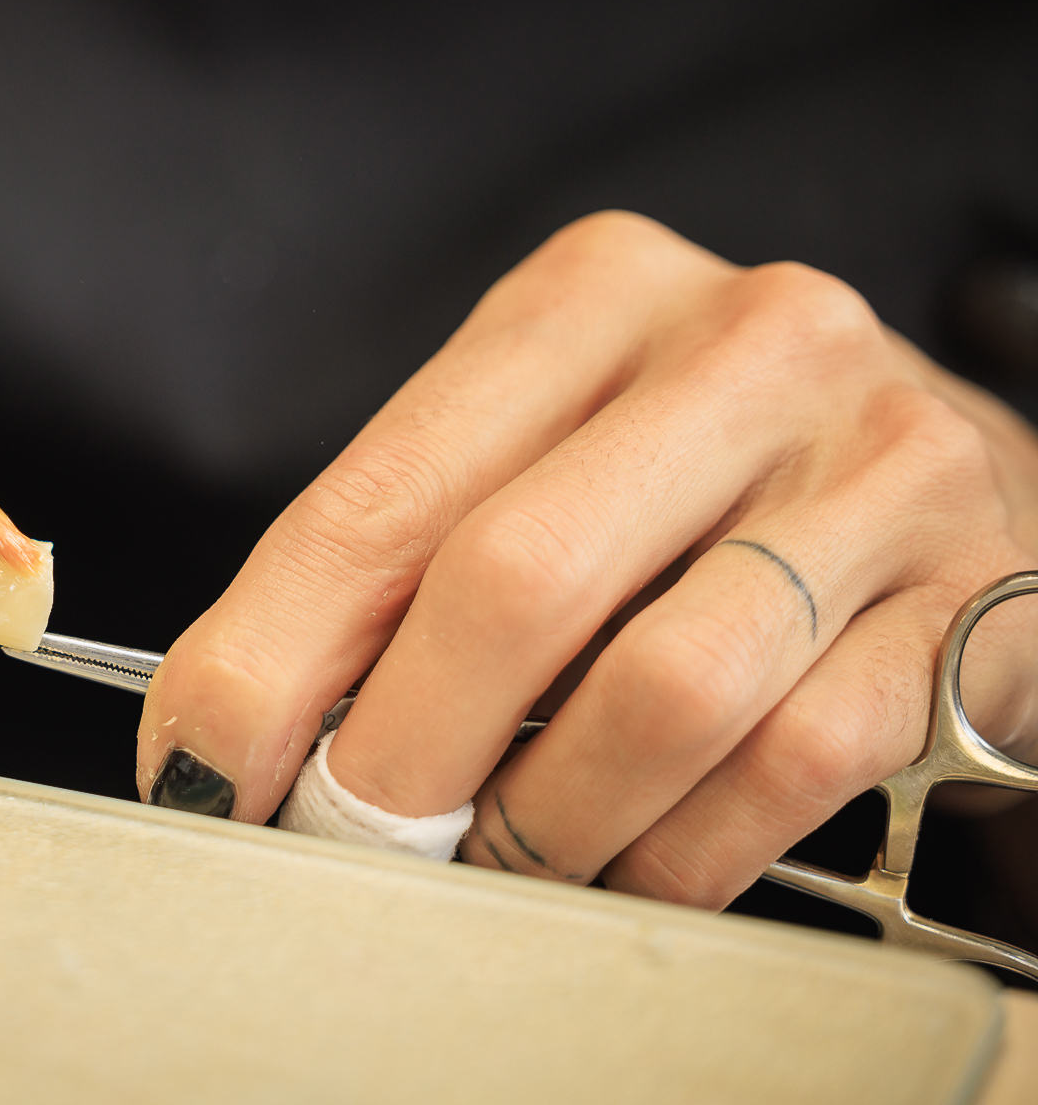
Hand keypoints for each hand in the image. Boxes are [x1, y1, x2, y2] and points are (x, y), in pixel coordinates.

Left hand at [137, 211, 1037, 906]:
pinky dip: (676, 854)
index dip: (265, 658)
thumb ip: (396, 563)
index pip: (380, 496)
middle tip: (348, 843)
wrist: (951, 472)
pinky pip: (789, 763)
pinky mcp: (975, 591)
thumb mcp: (535, 457)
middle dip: (398, 756)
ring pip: (658, 692)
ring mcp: (878, 461)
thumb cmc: (692, 480)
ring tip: (490, 866)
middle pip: (512, 584)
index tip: (201, 770)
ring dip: (540, 823)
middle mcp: (744, 344)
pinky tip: (628, 868)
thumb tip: (224, 734)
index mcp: (588, 294)